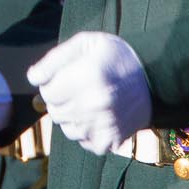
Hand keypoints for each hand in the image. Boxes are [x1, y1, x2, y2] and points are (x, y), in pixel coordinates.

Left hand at [28, 31, 150, 154]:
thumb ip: (54, 59)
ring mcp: (105, 123)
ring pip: (69, 130)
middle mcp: (96, 102)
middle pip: (56, 112)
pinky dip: (87, 135)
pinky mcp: (114, 138)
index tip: (65, 77)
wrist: (155, 75)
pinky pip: (87, 144)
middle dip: (61, 101)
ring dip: (72, 118)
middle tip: (77, 89)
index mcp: (88, 75)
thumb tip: (33, 78)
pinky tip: (95, 120)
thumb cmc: (115, 56)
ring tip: (87, 104)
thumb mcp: (86, 43)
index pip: (48, 92)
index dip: (52, 83)